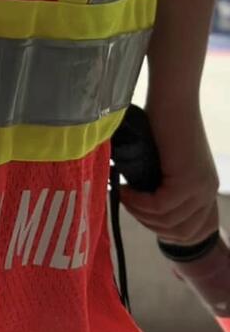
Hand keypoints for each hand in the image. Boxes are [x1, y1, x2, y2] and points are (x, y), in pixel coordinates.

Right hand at [118, 107, 221, 247]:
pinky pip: (160, 207)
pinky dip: (138, 203)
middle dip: (149, 224)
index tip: (139, 216)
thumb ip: (161, 184)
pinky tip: (124, 189)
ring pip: (168, 221)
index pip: (192, 231)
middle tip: (126, 204)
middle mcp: (208, 193)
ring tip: (122, 194)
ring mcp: (200, 188)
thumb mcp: (165, 162)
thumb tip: (141, 208)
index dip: (164, 232)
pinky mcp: (188, 181)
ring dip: (140, 213)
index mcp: (206, 190)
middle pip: (180, 232)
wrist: (172, 98)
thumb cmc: (163, 121)